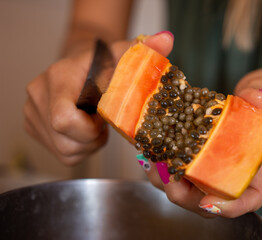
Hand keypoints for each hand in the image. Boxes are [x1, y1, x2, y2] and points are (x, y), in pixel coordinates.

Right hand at [24, 32, 173, 164]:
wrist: (81, 64)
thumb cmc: (104, 62)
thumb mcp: (126, 54)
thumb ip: (146, 50)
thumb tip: (166, 41)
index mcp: (59, 77)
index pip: (64, 119)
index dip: (90, 129)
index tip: (104, 118)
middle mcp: (39, 95)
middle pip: (66, 142)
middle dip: (93, 139)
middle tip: (105, 123)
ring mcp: (32, 112)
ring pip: (65, 152)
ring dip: (89, 145)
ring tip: (96, 125)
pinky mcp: (33, 126)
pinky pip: (62, 154)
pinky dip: (80, 148)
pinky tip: (86, 130)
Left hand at [144, 68, 261, 217]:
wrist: (260, 100)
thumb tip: (259, 97)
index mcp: (254, 169)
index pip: (247, 200)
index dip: (227, 207)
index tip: (208, 201)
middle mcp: (230, 175)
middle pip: (206, 200)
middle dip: (182, 192)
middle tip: (165, 170)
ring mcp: (211, 170)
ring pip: (185, 190)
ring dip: (164, 178)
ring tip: (151, 157)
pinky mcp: (196, 159)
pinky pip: (177, 172)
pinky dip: (161, 164)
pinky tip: (151, 147)